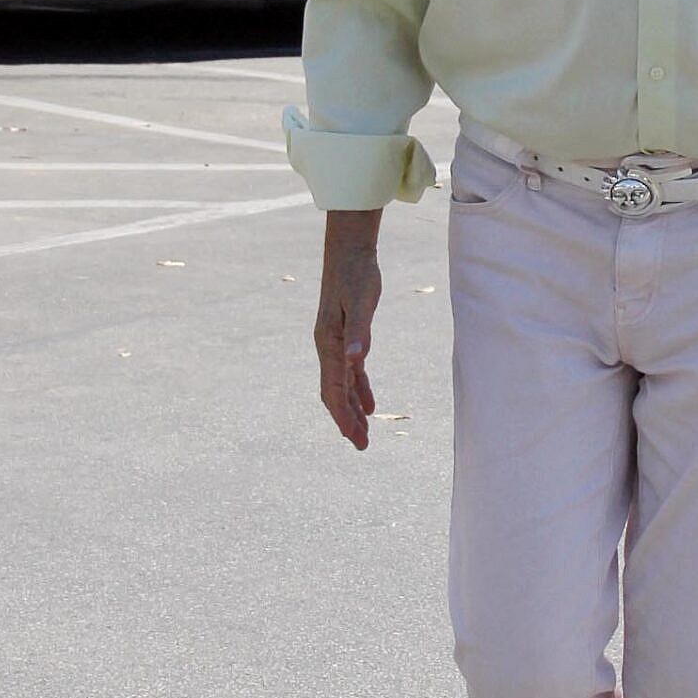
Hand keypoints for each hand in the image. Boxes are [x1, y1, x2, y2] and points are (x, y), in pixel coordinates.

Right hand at [314, 210, 382, 449]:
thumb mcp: (362, 302)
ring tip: (364, 434)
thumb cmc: (357, 275)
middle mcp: (327, 347)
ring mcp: (334, 343)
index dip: (343, 416)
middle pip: (334, 393)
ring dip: (352, 410)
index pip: (334, 390)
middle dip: (346, 421)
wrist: (349, 251)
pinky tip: (369, 405)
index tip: (355, 439)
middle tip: (362, 446)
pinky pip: (349, 372)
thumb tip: (357, 360)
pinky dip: (358, 390)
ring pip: (341, 385)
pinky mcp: (345, 337)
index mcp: (329, 343)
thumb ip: (360, 332)